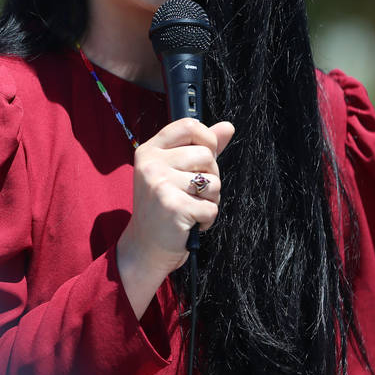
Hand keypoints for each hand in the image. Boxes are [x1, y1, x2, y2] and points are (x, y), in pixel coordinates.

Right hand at [116, 118, 234, 317]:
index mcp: (150, 150)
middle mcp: (151, 164)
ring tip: (190, 209)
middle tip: (193, 193)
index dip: (207, 139)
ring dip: (210, 200)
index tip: (206, 156)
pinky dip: (207, 219)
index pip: (188, 126)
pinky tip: (190, 223)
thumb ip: (201, 147)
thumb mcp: (176, 172)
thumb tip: (228, 126)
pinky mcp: (173, 207)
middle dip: (211, 177)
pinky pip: (211, 207)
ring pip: (213, 182)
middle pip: (207, 155)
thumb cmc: (163, 208)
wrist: (145, 248)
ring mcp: (160, 184)